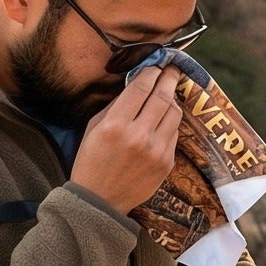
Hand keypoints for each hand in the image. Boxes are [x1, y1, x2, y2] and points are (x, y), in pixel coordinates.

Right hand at [72, 67, 181, 213]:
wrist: (100, 201)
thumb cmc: (91, 160)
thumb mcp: (94, 128)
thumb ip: (116, 105)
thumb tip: (137, 84)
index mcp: (116, 125)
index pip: (141, 88)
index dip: (152, 72)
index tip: (156, 64)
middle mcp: (139, 136)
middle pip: (163, 97)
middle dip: (169, 78)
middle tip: (172, 69)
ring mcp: (157, 150)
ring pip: (174, 113)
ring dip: (172, 99)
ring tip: (168, 93)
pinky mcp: (167, 162)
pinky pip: (174, 133)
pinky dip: (170, 122)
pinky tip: (163, 119)